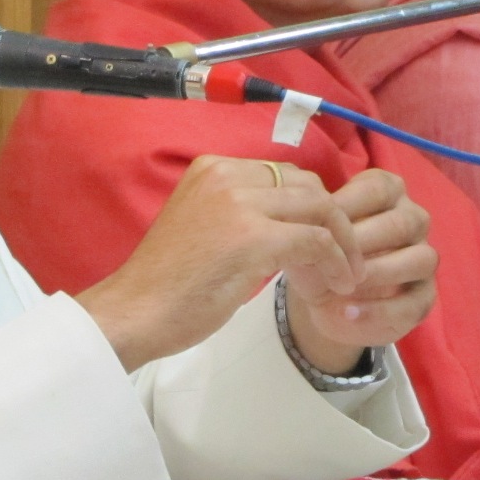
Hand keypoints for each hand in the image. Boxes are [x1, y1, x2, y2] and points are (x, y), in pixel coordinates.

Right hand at [75, 156, 363, 371]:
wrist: (135, 312)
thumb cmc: (166, 283)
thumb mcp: (203, 227)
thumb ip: (241, 214)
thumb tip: (291, 221)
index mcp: (212, 168)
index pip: (285, 175)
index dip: (312, 208)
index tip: (322, 241)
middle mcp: (227, 175)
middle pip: (309, 187)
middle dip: (334, 223)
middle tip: (341, 260)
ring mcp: (239, 204)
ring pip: (320, 210)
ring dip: (342, 244)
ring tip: (344, 275)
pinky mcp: (253, 238)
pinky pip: (317, 241)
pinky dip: (335, 262)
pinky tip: (334, 284)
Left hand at [282, 169, 436, 371]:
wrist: (326, 303)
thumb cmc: (320, 257)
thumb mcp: (308, 240)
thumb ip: (309, 228)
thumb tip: (302, 226)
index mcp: (388, 194)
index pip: (378, 189)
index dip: (346, 206)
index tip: (315, 226)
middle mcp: (413, 220)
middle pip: (402, 223)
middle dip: (363, 241)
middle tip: (329, 258)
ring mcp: (424, 258)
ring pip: (420, 259)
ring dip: (379, 272)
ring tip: (343, 285)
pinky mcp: (424, 297)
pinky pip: (414, 302)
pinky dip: (380, 309)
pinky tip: (348, 313)